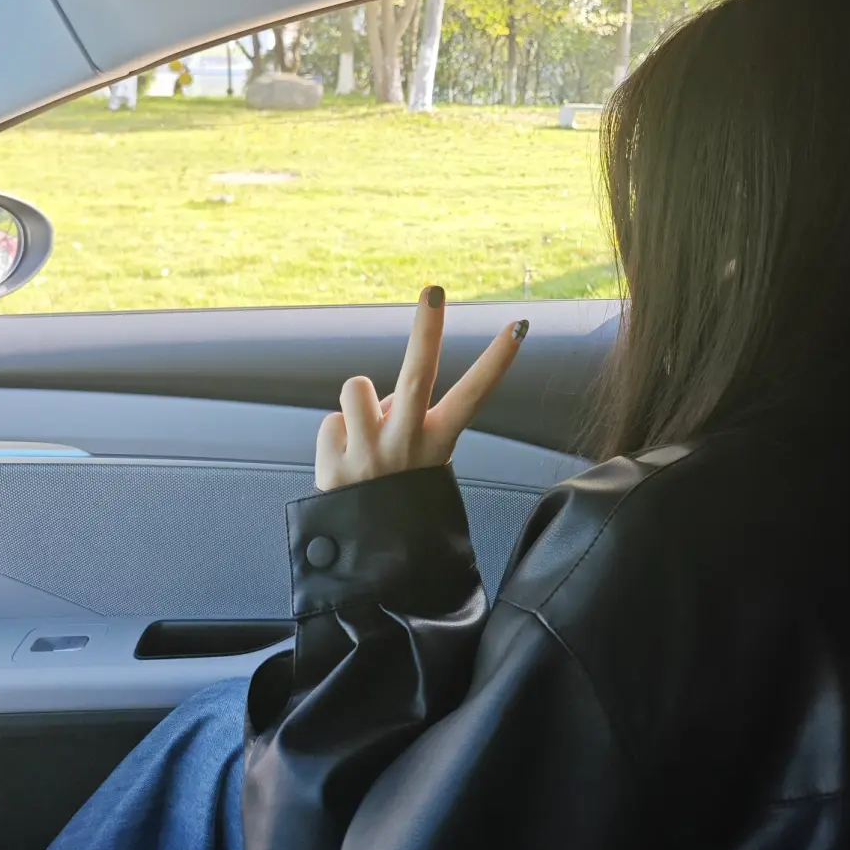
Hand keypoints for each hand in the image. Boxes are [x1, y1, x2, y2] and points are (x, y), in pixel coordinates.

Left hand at [315, 286, 528, 489]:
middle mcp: (407, 445)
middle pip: (418, 375)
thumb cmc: (399, 494)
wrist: (372, 560)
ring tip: (364, 431)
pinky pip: (331, 424)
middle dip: (427, 329)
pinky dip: (336, 439)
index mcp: (437, 443)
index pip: (475, 395)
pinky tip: (345, 465)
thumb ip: (404, 416)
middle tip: (433, 290)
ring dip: (358, 402)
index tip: (518, 325)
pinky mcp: (333, 467)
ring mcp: (370, 455)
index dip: (498, 359)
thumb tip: (378, 394)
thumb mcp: (420, 458)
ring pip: (356, 388)